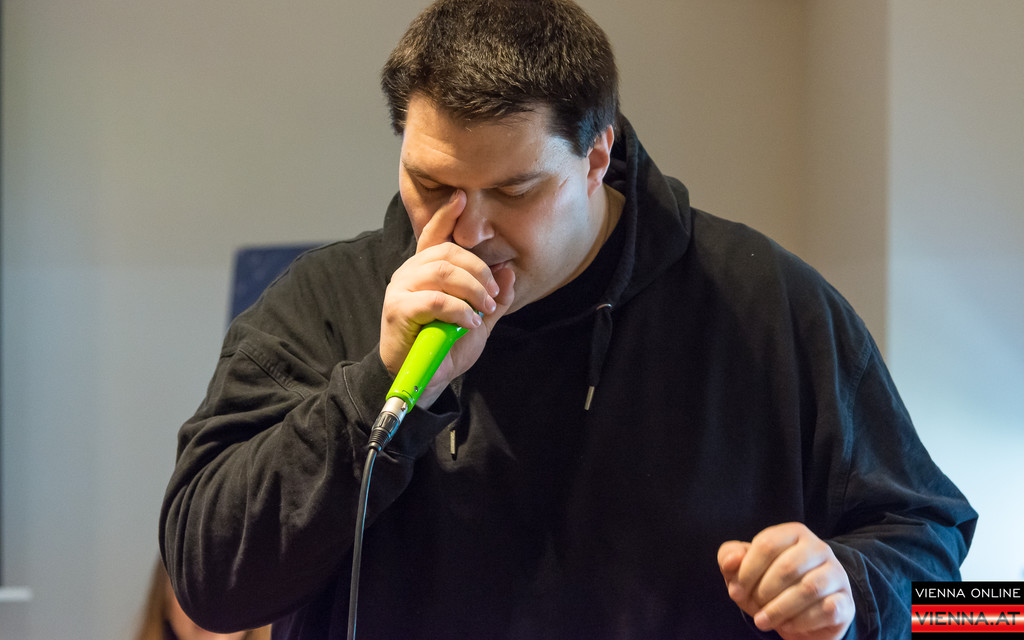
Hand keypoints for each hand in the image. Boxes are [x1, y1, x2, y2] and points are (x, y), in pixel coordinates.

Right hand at [381, 190, 514, 407]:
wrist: (424, 379)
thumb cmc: (445, 347)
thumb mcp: (478, 320)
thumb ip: (493, 297)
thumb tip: (508, 272)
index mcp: (425, 270)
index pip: (434, 234)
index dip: (447, 214)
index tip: (462, 196)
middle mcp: (410, 273)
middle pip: (448, 252)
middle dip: (479, 271)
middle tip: (494, 295)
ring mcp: (401, 289)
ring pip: (443, 272)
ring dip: (473, 290)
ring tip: (485, 309)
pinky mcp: (398, 310)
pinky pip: (435, 300)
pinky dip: (459, 310)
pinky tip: (470, 322)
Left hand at [718, 522, 854, 639]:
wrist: (800, 616)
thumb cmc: (767, 585)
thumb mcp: (743, 570)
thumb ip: (730, 558)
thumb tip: (731, 561)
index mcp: (793, 533)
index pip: (767, 545)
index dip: (746, 571)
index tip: (735, 592)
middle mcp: (819, 548)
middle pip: (787, 568)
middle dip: (762, 592)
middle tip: (752, 608)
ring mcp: (836, 573)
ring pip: (808, 589)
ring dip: (779, 609)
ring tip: (762, 621)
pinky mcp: (846, 601)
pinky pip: (826, 610)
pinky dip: (800, 622)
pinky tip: (787, 625)